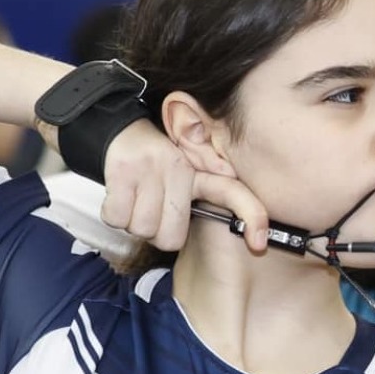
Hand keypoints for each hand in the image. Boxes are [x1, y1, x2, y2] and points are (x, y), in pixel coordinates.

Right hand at [99, 119, 270, 253]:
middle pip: (170, 238)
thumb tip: (253, 233)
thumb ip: (214, 197)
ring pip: (142, 229)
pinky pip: (116, 218)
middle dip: (158, 234)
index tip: (259, 242)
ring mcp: (149, 169)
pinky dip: (115, 215)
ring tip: (137, 203)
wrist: (119, 130)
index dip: (251, 216)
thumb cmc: (157, 165)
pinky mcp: (121, 171)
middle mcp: (178, 168)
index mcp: (199, 172)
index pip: (234, 194)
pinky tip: (122, 198)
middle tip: (155, 214)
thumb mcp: (191, 176)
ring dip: (134, 224)